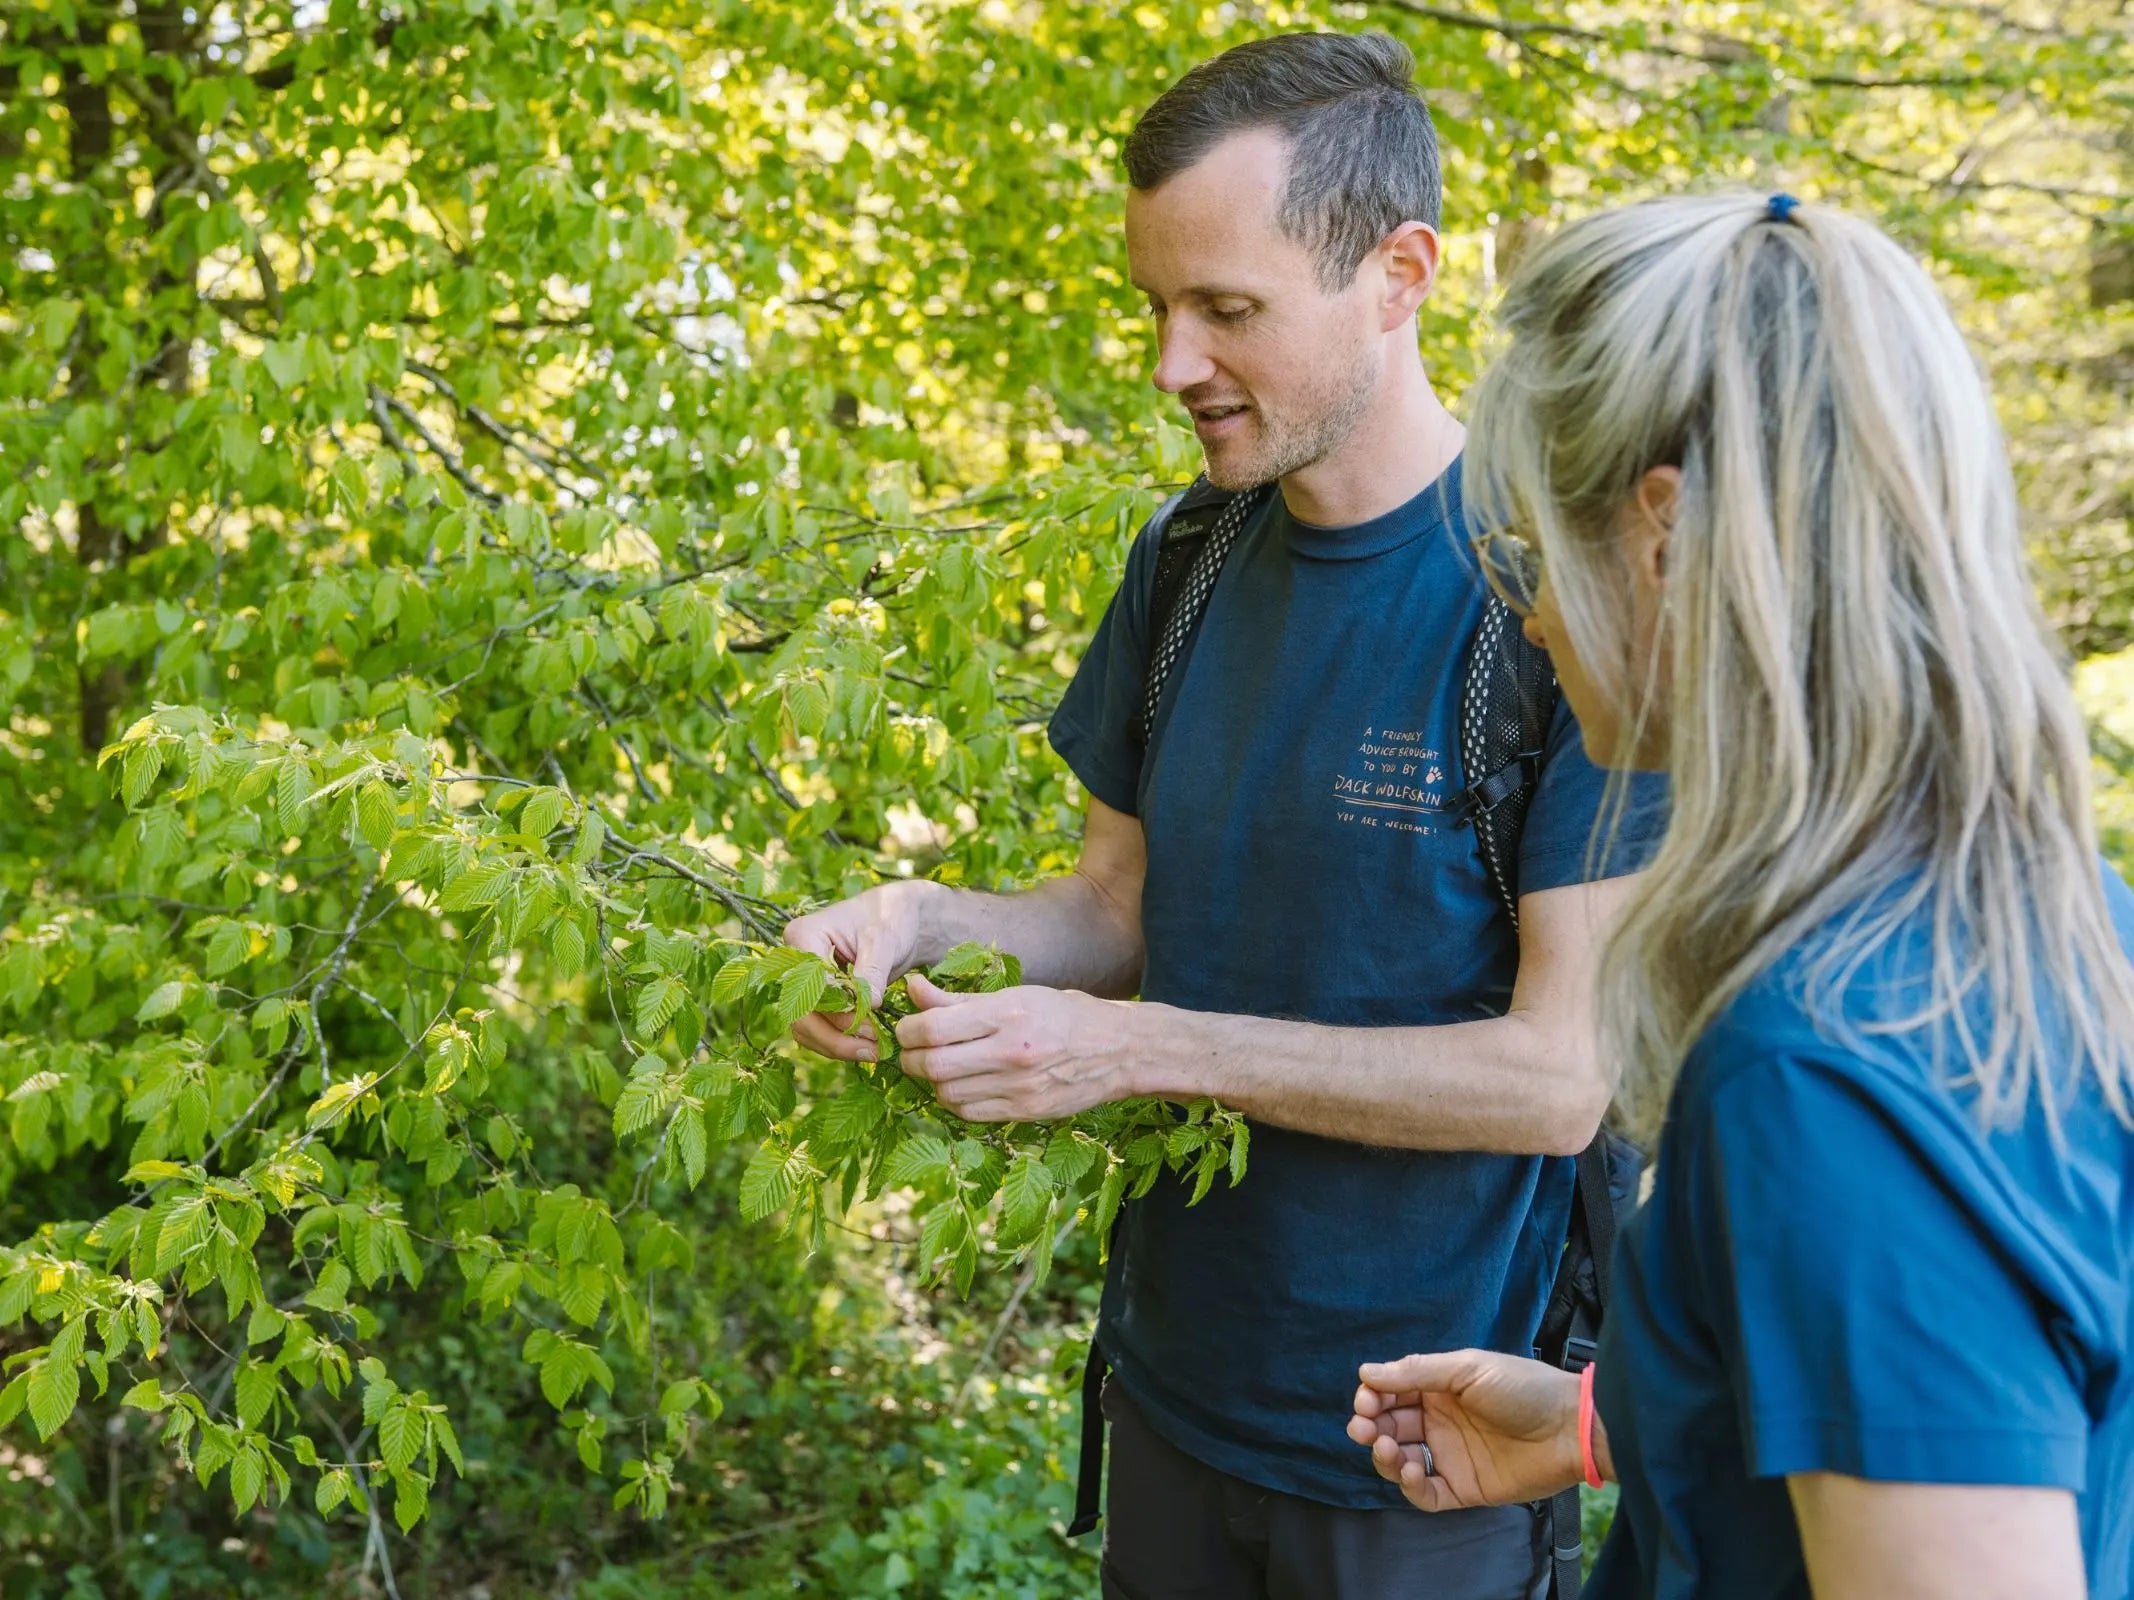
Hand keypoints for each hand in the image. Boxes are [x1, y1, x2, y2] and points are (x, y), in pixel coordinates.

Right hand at [781, 882, 944, 1061]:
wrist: (899, 920)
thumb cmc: (890, 918)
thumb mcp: (884, 939)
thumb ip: (872, 971)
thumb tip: (867, 1006)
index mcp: (802, 936)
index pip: (810, 985)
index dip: (837, 1009)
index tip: (870, 1021)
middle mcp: (795, 962)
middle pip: (801, 1012)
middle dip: (835, 1036)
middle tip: (873, 1047)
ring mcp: (803, 983)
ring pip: (806, 1028)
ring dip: (838, 1045)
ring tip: (874, 1051)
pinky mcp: (817, 1000)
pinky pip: (818, 1029)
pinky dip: (840, 1042)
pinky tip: (867, 1047)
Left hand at [894, 976, 1132, 1121]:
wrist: (1117, 1050)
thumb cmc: (1062, 1014)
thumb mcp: (1014, 996)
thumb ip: (957, 999)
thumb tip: (911, 988)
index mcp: (1007, 1015)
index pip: (933, 1028)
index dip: (907, 1030)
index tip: (906, 1028)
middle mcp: (1011, 1052)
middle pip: (933, 1065)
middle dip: (911, 1059)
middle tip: (912, 1051)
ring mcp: (1019, 1087)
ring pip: (946, 1093)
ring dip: (932, 1082)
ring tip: (939, 1066)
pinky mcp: (1025, 1111)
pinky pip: (969, 1113)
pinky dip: (954, 1101)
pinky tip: (961, 1085)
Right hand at [1347, 1349, 1586, 1511]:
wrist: (1569, 1427)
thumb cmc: (1523, 1388)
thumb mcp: (1468, 1369)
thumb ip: (1417, 1372)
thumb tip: (1366, 1372)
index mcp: (1439, 1389)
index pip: (1392, 1393)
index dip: (1372, 1397)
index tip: (1365, 1400)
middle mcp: (1440, 1422)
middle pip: (1390, 1427)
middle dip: (1369, 1427)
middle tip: (1362, 1428)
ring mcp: (1451, 1457)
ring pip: (1401, 1461)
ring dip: (1385, 1456)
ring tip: (1386, 1449)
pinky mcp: (1464, 1488)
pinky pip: (1428, 1494)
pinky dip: (1412, 1487)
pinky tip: (1411, 1472)